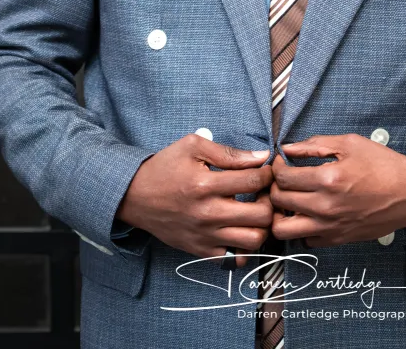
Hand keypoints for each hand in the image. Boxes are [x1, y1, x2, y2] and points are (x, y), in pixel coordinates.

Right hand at [116, 134, 271, 264]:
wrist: (135, 197)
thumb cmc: (165, 167)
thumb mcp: (193, 147)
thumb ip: (229, 153)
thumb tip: (261, 158)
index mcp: (205, 184)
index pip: (254, 181)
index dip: (267, 173)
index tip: (265, 170)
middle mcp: (207, 214)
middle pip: (261, 216)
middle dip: (270, 201)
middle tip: (263, 192)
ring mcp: (205, 236)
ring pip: (253, 241)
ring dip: (262, 226)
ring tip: (254, 211)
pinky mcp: (200, 250)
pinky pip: (233, 258)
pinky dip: (244, 246)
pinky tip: (240, 228)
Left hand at [270, 134, 405, 246]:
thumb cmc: (382, 165)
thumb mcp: (350, 143)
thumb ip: (315, 144)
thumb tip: (287, 148)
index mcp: (328, 179)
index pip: (283, 177)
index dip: (276, 167)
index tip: (281, 162)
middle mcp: (325, 207)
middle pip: (278, 201)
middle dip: (274, 187)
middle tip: (283, 179)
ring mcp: (330, 227)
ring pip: (283, 230)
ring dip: (280, 214)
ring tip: (289, 201)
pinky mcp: (337, 240)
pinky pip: (305, 240)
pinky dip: (301, 228)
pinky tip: (309, 213)